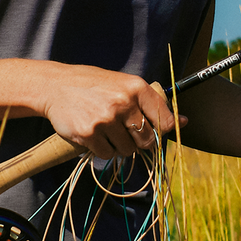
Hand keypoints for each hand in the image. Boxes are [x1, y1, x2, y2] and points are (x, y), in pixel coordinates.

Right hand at [32, 61, 183, 159]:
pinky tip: (94, 134)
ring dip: (119, 146)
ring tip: (106, 129)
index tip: (154, 132)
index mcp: (136, 87)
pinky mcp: (89, 133)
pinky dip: (103, 150)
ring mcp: (105, 119)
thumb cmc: (95, 86)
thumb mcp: (125, 85)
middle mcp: (123, 102)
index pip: (165, 120)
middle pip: (147, 140)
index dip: (162, 132)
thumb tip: (184, 122)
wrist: (56, 86)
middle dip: (139, 141)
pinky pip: (107, 154)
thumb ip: (152, 104)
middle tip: (124, 131)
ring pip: (127, 150)